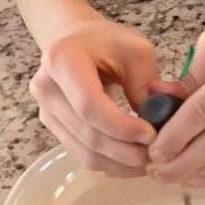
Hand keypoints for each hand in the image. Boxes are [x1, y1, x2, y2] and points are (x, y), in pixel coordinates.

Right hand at [29, 19, 157, 176]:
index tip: (152, 135)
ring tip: (150, 161)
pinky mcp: (54, 128)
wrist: (75, 40)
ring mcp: (46, 111)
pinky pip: (83, 155)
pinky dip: (111, 163)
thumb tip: (158, 122)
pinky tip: (134, 161)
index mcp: (63, 60)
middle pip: (87, 133)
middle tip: (158, 154)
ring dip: (120, 163)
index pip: (89, 105)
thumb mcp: (136, 50)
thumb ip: (146, 83)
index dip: (121, 126)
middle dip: (126, 150)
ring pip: (84, 152)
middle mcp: (46, 88)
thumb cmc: (108, 42)